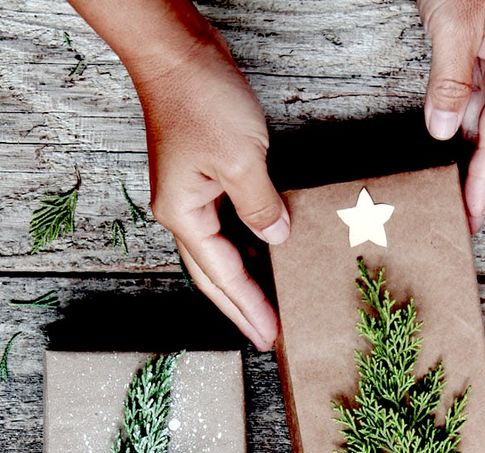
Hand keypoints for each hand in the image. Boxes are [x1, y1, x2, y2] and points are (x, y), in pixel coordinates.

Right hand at [134, 17, 288, 349]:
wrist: (176, 52)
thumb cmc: (199, 98)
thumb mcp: (240, 159)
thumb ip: (260, 206)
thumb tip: (276, 238)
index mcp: (183, 215)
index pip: (223, 275)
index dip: (249, 306)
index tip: (271, 333)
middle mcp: (181, 212)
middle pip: (213, 276)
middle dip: (240, 308)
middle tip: (265, 337)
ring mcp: (189, 196)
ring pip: (219, 254)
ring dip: (242, 283)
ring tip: (267, 308)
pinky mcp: (202, 179)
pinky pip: (226, 227)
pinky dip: (245, 247)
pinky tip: (264, 256)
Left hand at [417, 0, 484, 232]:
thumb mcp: (455, 24)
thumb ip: (450, 81)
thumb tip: (444, 132)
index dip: (484, 180)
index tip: (471, 214)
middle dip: (483, 182)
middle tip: (466, 221)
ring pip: (484, 127)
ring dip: (471, 163)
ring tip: (455, 199)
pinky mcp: (478, 58)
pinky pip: (470, 108)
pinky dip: (460, 136)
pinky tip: (448, 158)